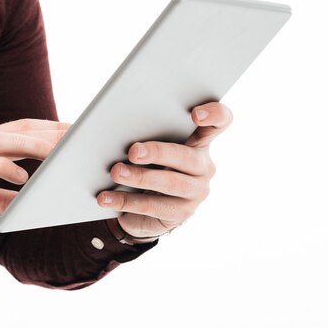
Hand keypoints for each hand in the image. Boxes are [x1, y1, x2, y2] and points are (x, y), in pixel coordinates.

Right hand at [0, 119, 69, 232]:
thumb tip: (22, 202)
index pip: (21, 130)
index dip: (50, 128)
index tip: (76, 131)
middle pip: (19, 129)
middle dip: (50, 130)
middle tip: (79, 135)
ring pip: (2, 140)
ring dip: (33, 144)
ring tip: (58, 152)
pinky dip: (4, 169)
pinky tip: (23, 178)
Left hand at [97, 102, 232, 240]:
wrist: (141, 206)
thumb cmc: (144, 164)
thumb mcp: (146, 144)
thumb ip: (141, 129)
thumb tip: (108, 119)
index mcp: (199, 140)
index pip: (221, 121)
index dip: (214, 114)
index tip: (195, 115)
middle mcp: (203, 165)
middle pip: (187, 155)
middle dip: (159, 152)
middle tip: (133, 151)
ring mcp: (196, 191)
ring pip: (171, 182)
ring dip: (140, 177)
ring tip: (116, 172)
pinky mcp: (181, 213)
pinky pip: (153, 206)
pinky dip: (125, 201)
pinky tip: (105, 198)